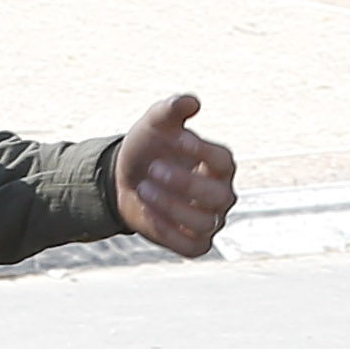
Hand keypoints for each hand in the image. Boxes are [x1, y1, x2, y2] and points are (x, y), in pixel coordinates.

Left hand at [112, 93, 238, 256]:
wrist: (124, 180)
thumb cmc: (148, 149)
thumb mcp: (154, 124)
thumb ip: (171, 110)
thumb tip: (191, 101)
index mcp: (219, 166)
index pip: (224, 161)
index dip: (204, 152)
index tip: (179, 139)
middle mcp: (221, 195)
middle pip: (218, 196)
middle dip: (185, 183)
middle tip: (153, 168)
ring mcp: (210, 221)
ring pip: (204, 223)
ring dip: (171, 206)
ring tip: (143, 188)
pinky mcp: (195, 244)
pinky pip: (192, 247)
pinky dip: (169, 232)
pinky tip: (146, 211)